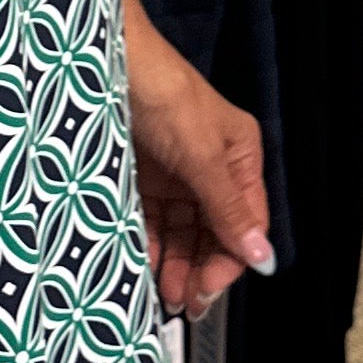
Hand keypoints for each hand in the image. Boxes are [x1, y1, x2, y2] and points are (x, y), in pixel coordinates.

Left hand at [123, 0, 275, 315]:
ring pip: (181, 232)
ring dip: (175, 264)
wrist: (102, 60)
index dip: (230, 261)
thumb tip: (260, 253)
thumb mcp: (200, 155)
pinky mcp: (142, 175)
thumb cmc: (160, 89)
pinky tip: (144, 265)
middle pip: (213, 232)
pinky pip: (151, 221)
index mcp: (238, 156)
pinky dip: (149, 245)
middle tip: (185, 302)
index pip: (244, 223)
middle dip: (201, 269)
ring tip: (164, 293)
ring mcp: (175, 172)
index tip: (209, 291)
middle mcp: (210, 167)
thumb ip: (227, 208)